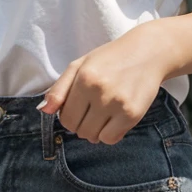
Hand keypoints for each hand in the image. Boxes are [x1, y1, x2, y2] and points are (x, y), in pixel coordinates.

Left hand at [38, 25, 167, 144]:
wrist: (148, 52)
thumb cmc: (110, 59)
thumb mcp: (80, 65)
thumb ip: (59, 89)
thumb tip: (43, 111)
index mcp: (84, 78)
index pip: (65, 117)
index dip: (69, 116)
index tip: (79, 107)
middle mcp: (100, 92)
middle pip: (78, 130)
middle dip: (82, 124)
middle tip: (93, 109)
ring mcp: (117, 104)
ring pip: (94, 137)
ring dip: (95, 131)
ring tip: (104, 114)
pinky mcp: (133, 114)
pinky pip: (112, 139)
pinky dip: (110, 134)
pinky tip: (115, 119)